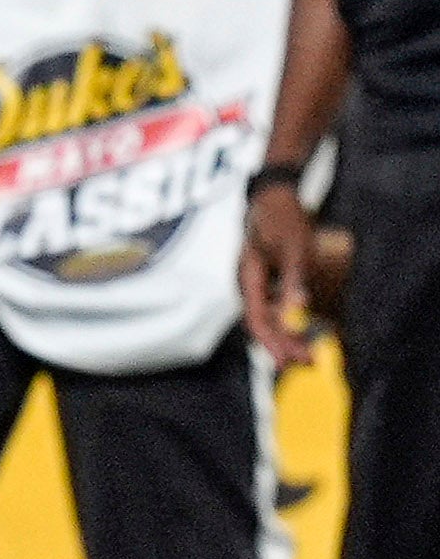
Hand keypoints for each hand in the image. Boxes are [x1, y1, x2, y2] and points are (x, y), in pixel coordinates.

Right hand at [241, 184, 317, 367]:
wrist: (273, 196)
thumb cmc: (282, 219)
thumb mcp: (293, 249)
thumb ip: (294, 280)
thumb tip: (297, 310)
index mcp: (249, 278)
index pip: (257, 320)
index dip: (272, 343)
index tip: (289, 361)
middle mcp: (249, 284)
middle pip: (262, 323)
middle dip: (283, 345)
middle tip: (308, 362)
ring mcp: (257, 281)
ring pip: (269, 316)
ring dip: (287, 335)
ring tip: (309, 351)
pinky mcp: (267, 277)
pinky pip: (274, 306)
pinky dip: (288, 320)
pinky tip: (303, 326)